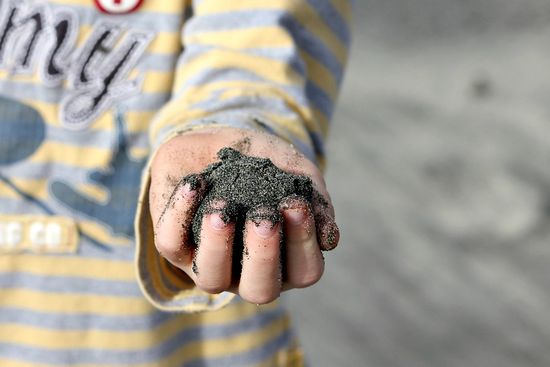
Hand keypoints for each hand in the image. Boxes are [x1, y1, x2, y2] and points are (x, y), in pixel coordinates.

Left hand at [149, 127, 338, 303]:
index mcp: (286, 260)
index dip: (303, 243)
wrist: (219, 143)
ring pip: (211, 278)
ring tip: (223, 209)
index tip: (296, 204)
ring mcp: (211, 265)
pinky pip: (172, 242)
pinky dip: (181, 212)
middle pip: (261, 289)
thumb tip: (330, 239)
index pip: (304, 271)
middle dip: (263, 255)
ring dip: (218, 244)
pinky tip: (195, 183)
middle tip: (264, 218)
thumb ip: (316, 202)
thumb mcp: (296, 174)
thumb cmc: (265, 165)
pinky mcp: (176, 248)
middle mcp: (249, 272)